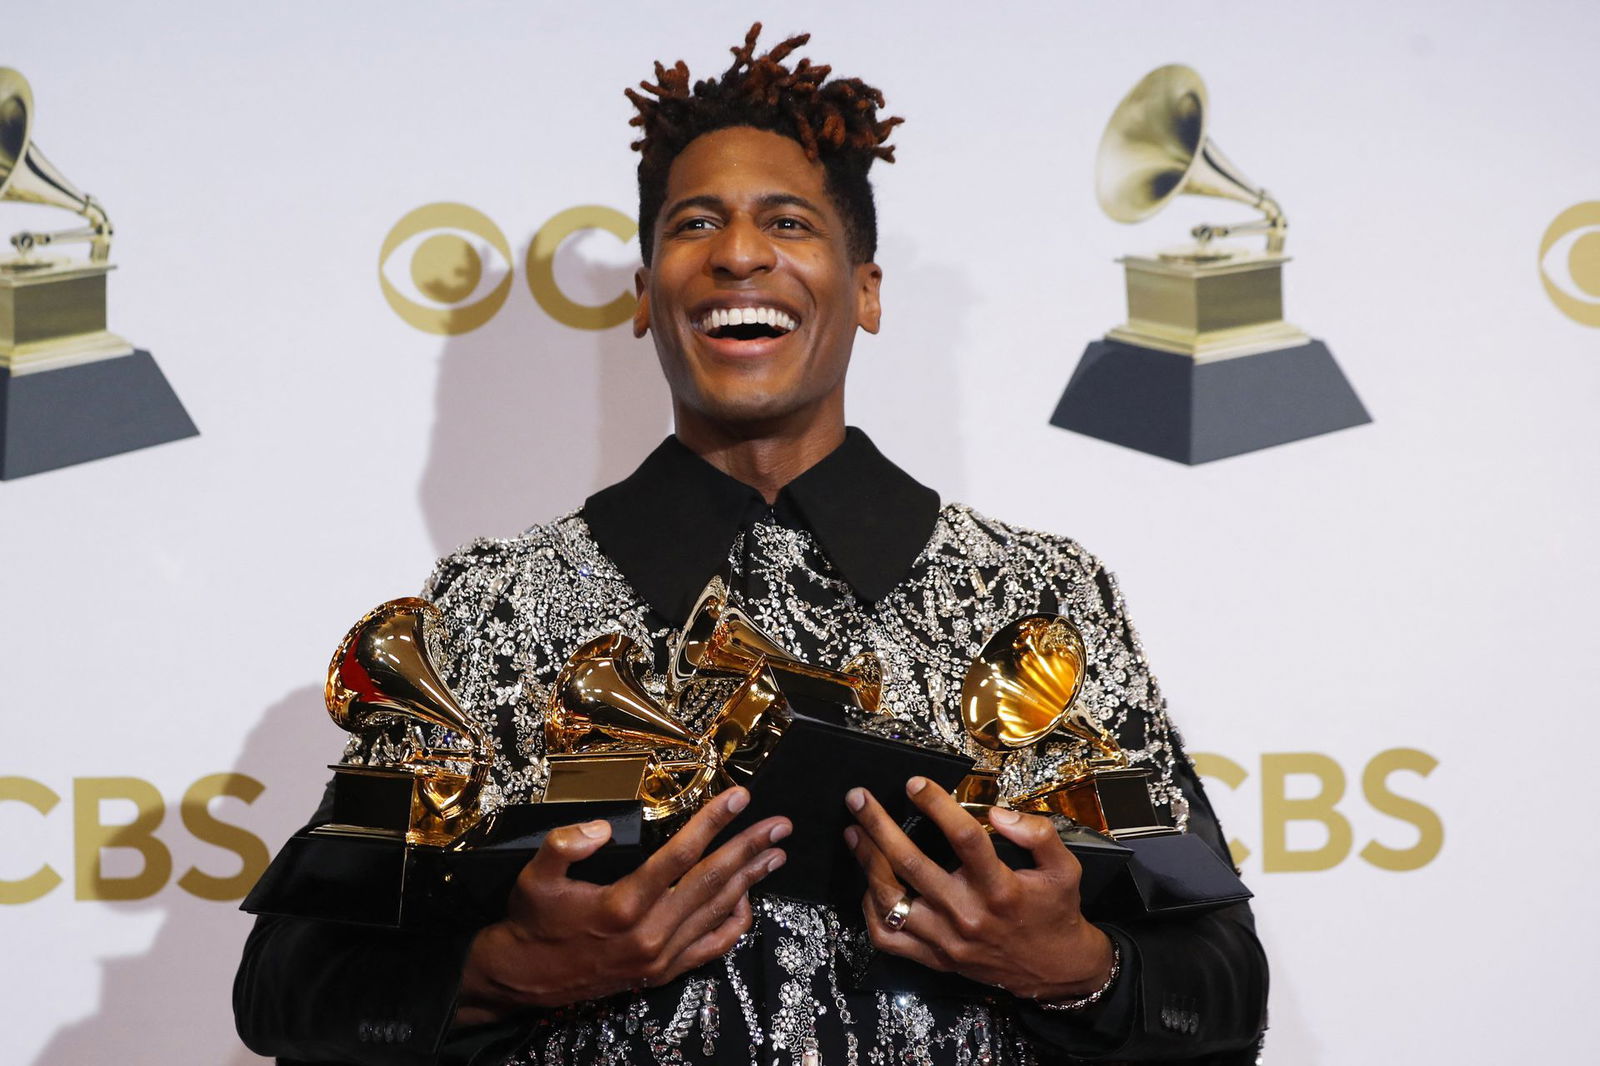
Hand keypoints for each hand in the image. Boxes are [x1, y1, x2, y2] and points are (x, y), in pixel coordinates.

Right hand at [454, 787, 788, 1023]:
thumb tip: (599, 827)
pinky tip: (748, 900)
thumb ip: (564, 845)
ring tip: (776, 853)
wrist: (522, 980)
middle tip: (779, 825)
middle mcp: (649, 933)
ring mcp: (660, 956)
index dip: (713, 822)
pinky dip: (735, 923)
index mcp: (623, 905)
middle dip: (749, 848)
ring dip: (751, 880)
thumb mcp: (533, 877)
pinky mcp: (662, 972)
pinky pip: (711, 948)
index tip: (740, 797)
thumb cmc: (532, 922)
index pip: (681, 855)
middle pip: (712, 881)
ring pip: (717, 911)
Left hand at [845, 778, 1112, 1000]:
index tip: (915, 783)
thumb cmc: (1055, 911)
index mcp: (1000, 888)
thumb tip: (996, 813)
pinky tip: (870, 883)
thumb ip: (1037, 834)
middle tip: (858, 800)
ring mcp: (947, 940)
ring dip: (867, 862)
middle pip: (912, 865)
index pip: (964, 839)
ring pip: (892, 901)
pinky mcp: (935, 958)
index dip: (936, 806)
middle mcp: (968, 914)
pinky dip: (871, 910)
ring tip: (854, 833)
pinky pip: (888, 937)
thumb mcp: (1064, 867)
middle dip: (879, 827)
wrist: (1055, 969)